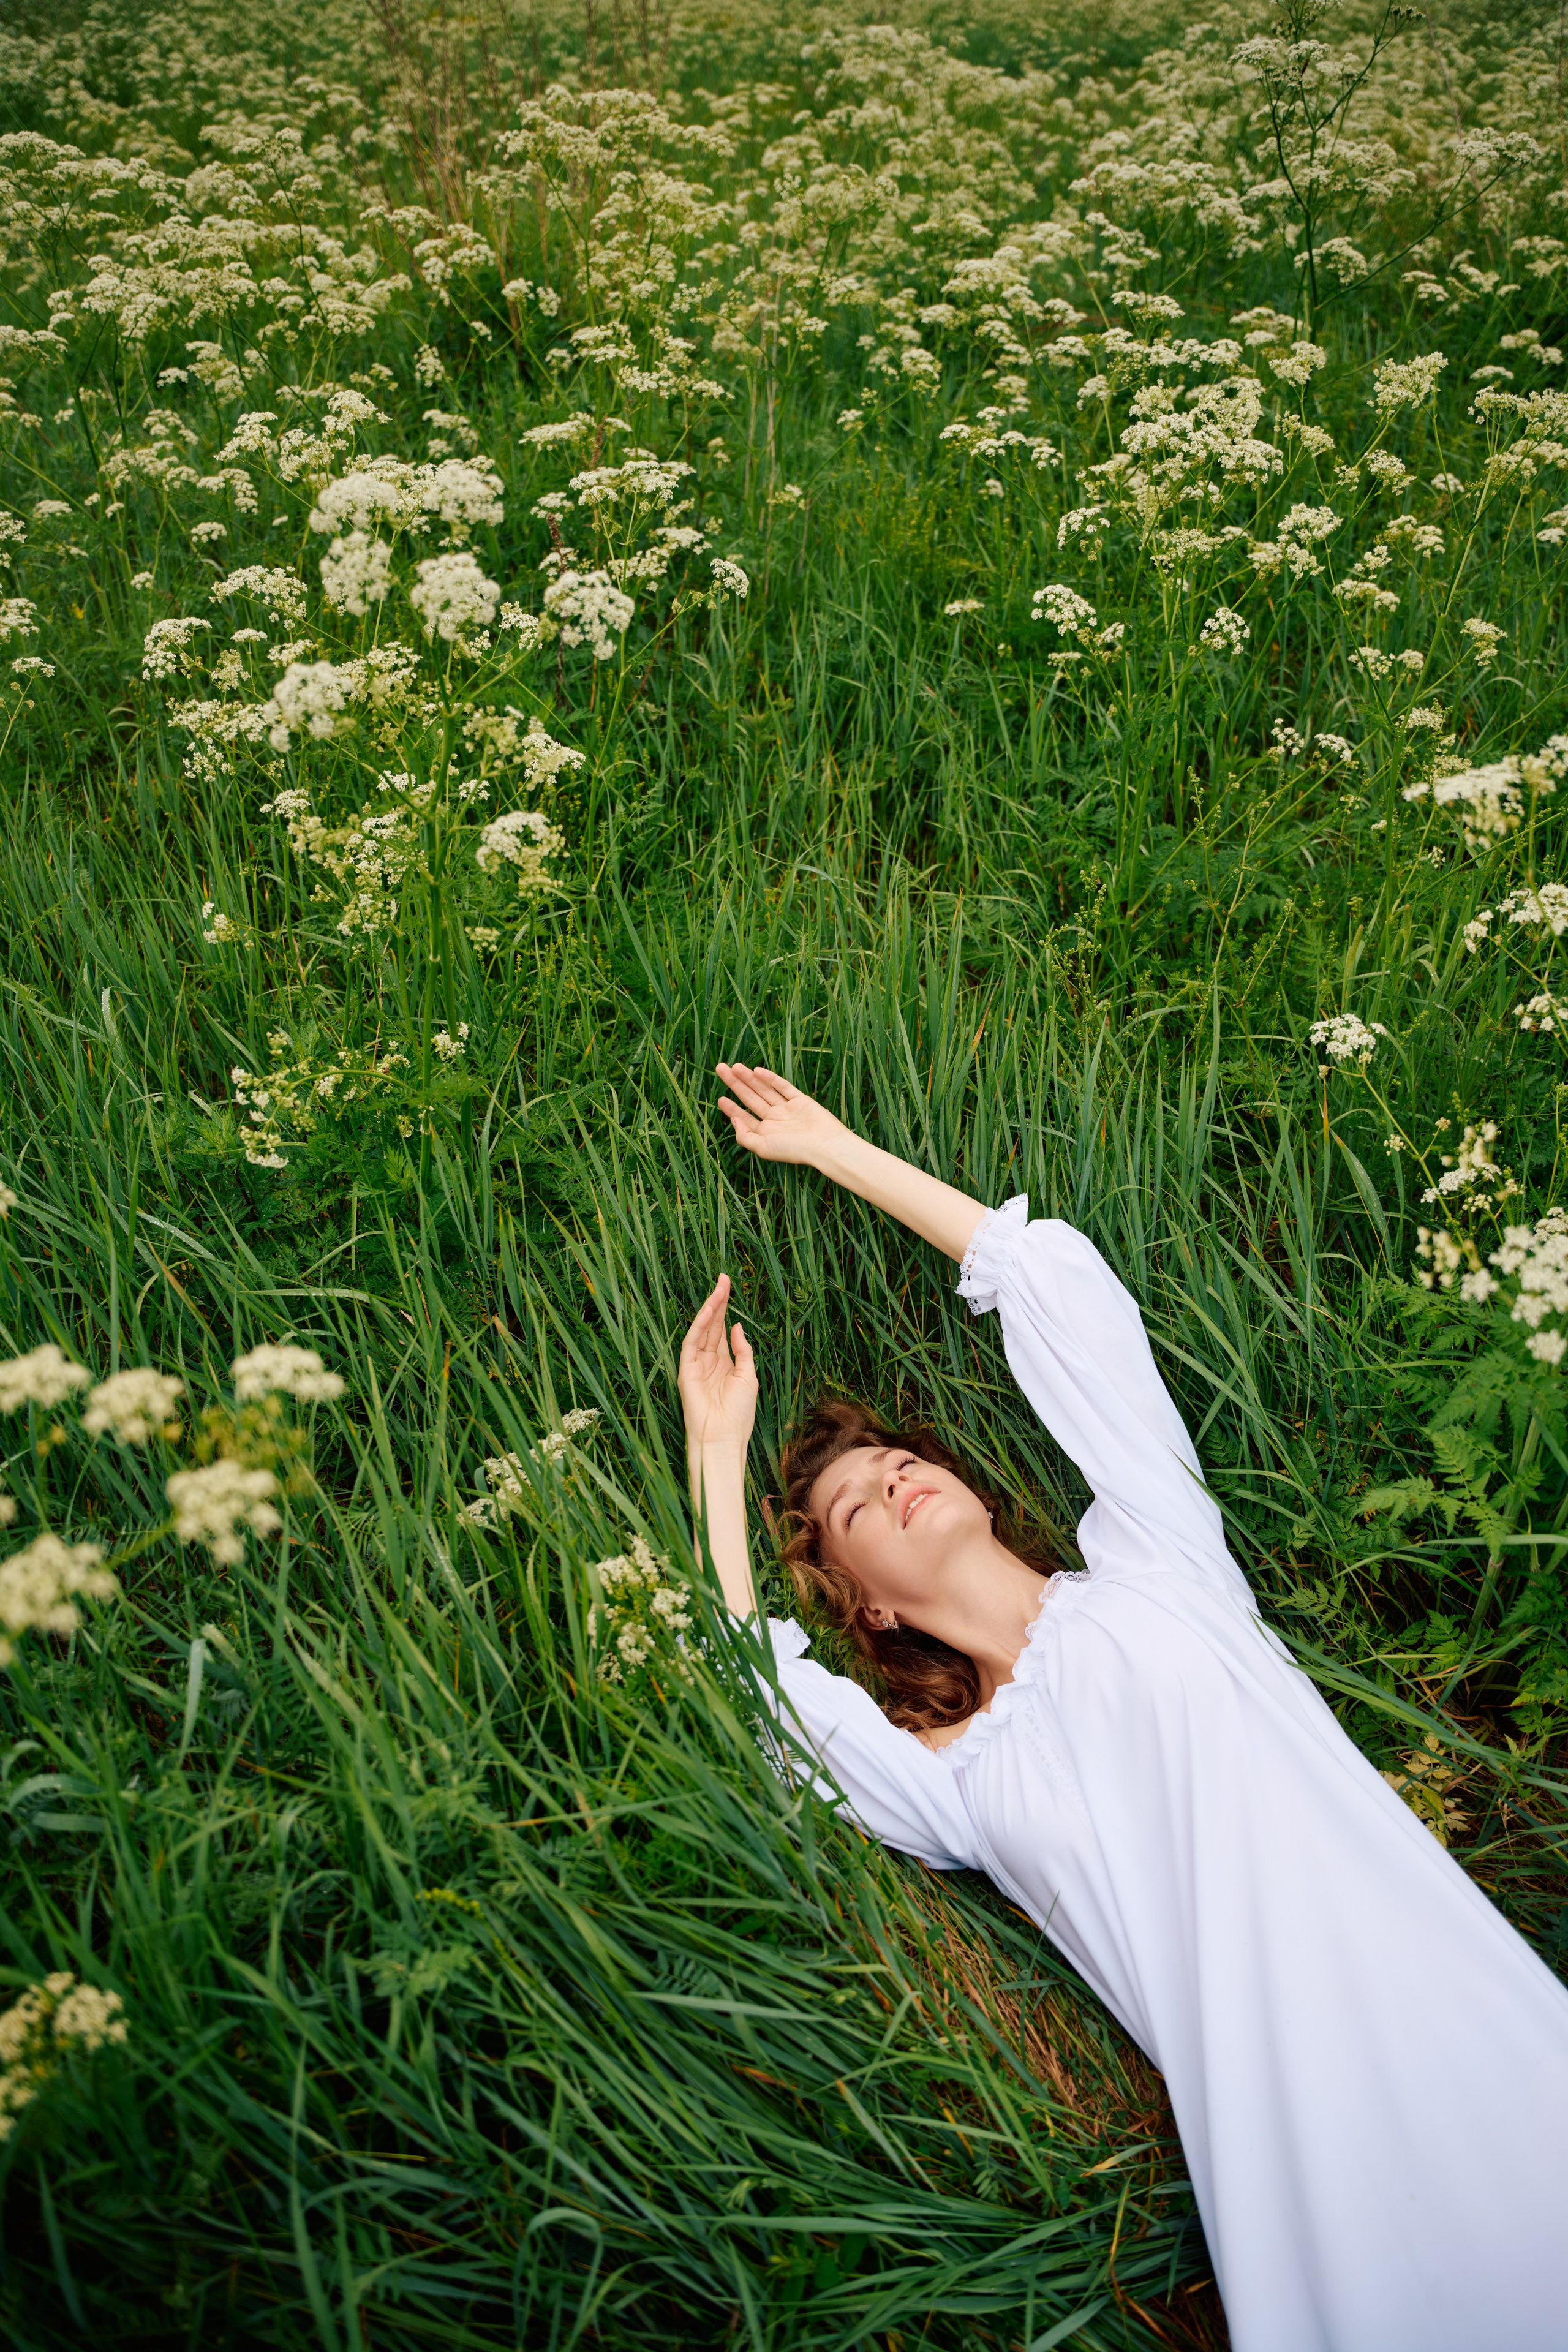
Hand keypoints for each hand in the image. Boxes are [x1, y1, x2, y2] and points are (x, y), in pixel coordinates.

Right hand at [678, 1274, 757, 1453]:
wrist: (724, 1437)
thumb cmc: (739, 1413)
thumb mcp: (748, 1377)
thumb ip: (743, 1351)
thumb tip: (736, 1326)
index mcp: (724, 1363)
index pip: (723, 1330)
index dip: (727, 1309)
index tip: (730, 1286)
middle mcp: (708, 1361)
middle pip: (713, 1325)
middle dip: (718, 1301)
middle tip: (723, 1278)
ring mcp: (695, 1364)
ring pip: (702, 1329)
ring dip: (710, 1308)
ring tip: (719, 1288)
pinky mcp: (686, 1369)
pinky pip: (691, 1342)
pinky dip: (699, 1325)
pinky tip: (710, 1310)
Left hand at [715, 1063, 849, 1168]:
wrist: (824, 1145)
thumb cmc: (794, 1150)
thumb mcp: (763, 1148)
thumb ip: (745, 1136)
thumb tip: (733, 1121)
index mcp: (766, 1133)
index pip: (745, 1117)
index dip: (732, 1108)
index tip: (720, 1098)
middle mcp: (775, 1120)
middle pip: (751, 1098)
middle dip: (735, 1084)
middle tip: (720, 1069)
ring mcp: (787, 1109)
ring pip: (764, 1090)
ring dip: (749, 1078)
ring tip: (734, 1067)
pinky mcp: (800, 1100)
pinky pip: (782, 1086)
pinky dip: (770, 1078)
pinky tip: (756, 1070)